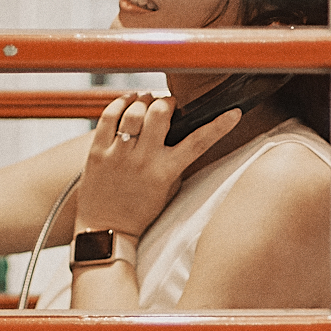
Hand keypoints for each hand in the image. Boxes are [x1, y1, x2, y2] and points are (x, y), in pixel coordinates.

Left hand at [73, 93, 242, 237]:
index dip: (219, 125)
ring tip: (147, 101)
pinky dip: (120, 103)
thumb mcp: (168, 190)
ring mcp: (118, 155)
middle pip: (161, 112)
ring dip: (144, 100)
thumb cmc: (140, 212)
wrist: (107, 230)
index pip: (199, 142)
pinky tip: (127, 103)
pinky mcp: (97, 152)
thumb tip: (182, 134)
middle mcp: (143, 160)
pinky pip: (108, 116)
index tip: (233, 113)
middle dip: (168, 102)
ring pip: (135, 110)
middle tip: (168, 105)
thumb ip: (176, 163)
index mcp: (166, 172)